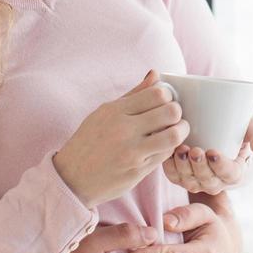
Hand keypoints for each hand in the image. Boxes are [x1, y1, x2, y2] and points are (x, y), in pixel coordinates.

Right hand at [54, 71, 188, 207]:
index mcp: (115, 110)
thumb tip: (155, 74)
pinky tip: (164, 145)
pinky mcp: (138, 171)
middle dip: (178, 112)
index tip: (165, 102)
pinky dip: (170, 148)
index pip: (158, 94)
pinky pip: (166, 155)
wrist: (72, 178)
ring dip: (181, 131)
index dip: (168, 96)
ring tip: (177, 131)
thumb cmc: (89, 142)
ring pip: (174, 135)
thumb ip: (134, 94)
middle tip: (174, 117)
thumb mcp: (104, 113)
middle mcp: (123, 129)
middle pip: (171, 112)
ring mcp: (132, 152)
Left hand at [162, 111, 252, 194]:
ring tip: (181, 149)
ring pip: (189, 181)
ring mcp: (197, 179)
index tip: (213, 152)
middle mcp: (216, 180)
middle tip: (194, 150)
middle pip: (207, 180)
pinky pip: (174, 176)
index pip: (229, 175)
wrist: (223, 121)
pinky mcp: (181, 173)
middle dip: (199, 167)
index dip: (220, 167)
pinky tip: (168, 152)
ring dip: (183, 168)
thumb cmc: (242, 124)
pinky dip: (169, 167)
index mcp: (235, 171)